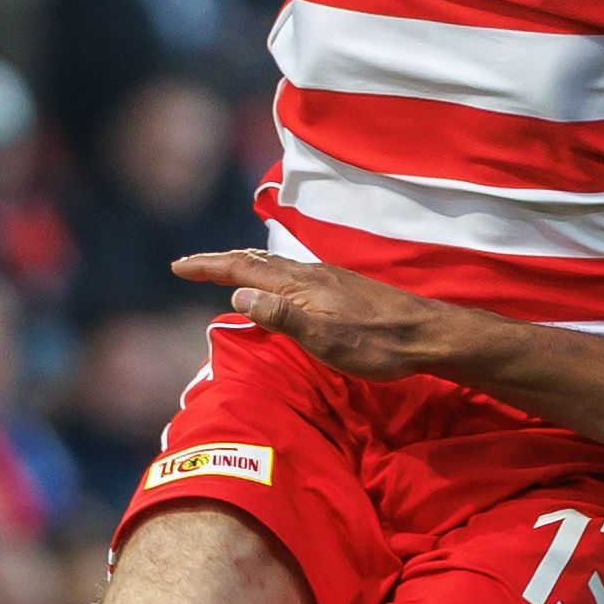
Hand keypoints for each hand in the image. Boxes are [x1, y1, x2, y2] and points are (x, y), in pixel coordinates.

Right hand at [173, 250, 455, 380]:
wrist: (425, 333)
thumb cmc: (376, 343)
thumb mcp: (324, 338)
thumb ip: (281, 316)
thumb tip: (237, 293)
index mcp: (300, 284)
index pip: (243, 268)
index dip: (209, 266)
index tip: (178, 266)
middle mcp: (310, 273)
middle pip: (256, 260)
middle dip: (220, 261)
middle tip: (191, 265)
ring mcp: (327, 278)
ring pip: (275, 265)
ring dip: (245, 264)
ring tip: (226, 267)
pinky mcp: (341, 288)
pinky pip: (291, 272)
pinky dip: (269, 273)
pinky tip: (277, 284)